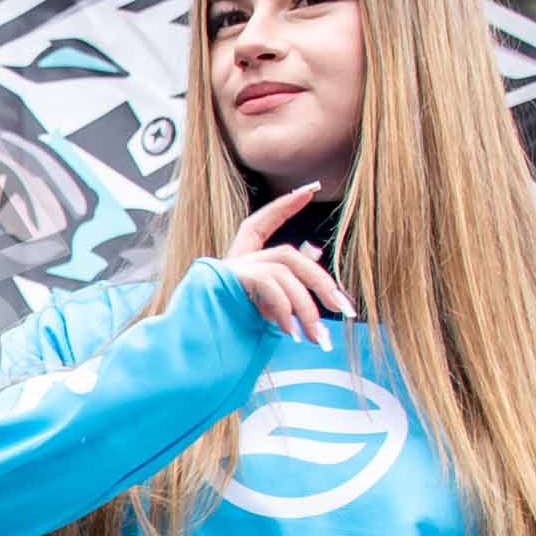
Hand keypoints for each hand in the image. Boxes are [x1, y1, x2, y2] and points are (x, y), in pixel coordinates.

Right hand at [220, 182, 353, 347]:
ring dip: (306, 307)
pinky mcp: (230, 279)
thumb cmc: (223, 330)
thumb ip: (288, 283)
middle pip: (288, 255)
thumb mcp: (261, 308)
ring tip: (316, 337)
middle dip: (320, 282)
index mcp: (239, 265)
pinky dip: (285, 308)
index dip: (283, 205)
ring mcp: (231, 269)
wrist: (190, 346)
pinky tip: (290, 332)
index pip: (258, 224)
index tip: (310, 188)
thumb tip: (316, 251)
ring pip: (284, 272)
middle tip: (345, 310)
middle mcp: (234, 261)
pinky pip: (269, 284)